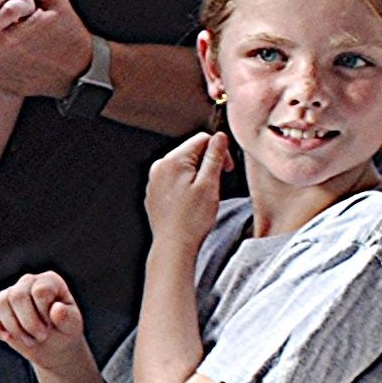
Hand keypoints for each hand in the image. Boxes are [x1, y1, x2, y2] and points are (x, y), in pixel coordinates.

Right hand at [0, 270, 92, 375]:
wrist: (54, 347)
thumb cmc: (65, 331)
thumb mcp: (73, 327)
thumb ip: (68, 317)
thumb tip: (56, 309)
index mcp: (49, 280)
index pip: (38, 291)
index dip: (43, 313)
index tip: (51, 326)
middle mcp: (27, 282)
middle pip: (16, 296)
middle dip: (28, 323)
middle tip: (41, 337)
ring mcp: (9, 294)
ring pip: (0, 303)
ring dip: (14, 328)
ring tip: (29, 340)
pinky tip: (6, 337)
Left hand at [144, 132, 229, 253]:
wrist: (173, 246)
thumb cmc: (192, 220)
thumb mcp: (210, 184)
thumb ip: (214, 157)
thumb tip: (219, 136)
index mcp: (173, 160)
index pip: (202, 140)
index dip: (219, 151)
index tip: (227, 169)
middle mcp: (159, 167)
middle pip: (191, 152)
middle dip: (208, 164)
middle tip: (216, 186)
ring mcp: (154, 180)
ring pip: (183, 167)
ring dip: (198, 176)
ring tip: (203, 198)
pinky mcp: (154, 193)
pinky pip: (174, 181)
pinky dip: (186, 186)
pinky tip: (191, 204)